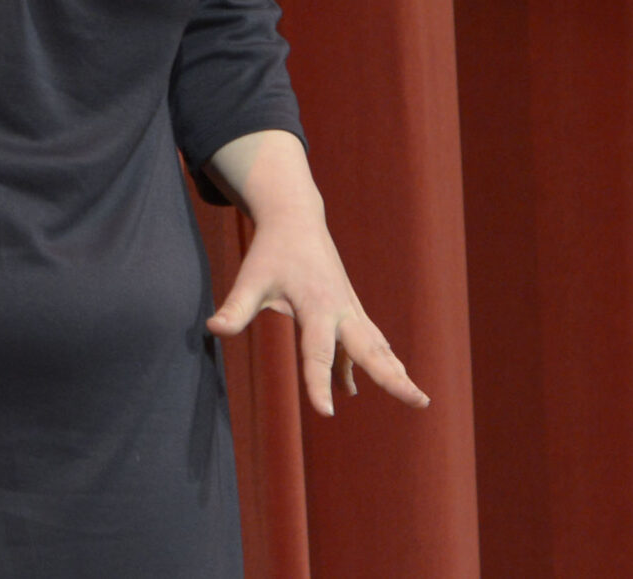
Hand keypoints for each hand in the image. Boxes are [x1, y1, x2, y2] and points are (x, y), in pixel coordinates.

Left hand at [205, 208, 426, 416]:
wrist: (296, 219)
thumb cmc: (271, 252)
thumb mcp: (250, 278)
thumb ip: (236, 307)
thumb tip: (213, 329)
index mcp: (316, 305)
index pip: (317, 353)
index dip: (319, 383)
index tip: (325, 412)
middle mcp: (340, 309)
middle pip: (369, 351)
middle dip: (393, 378)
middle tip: (419, 402)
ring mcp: (350, 308)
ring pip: (377, 345)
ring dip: (396, 371)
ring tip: (418, 399)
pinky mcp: (350, 308)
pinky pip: (370, 339)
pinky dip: (381, 359)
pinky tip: (388, 377)